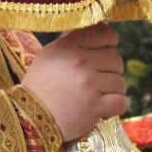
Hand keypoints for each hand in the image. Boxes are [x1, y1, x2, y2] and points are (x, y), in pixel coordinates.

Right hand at [21, 24, 128, 141]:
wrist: (28, 118)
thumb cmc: (39, 87)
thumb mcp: (48, 55)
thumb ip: (71, 42)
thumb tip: (94, 32)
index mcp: (68, 46)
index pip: (106, 34)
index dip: (110, 44)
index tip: (103, 54)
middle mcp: (80, 61)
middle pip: (116, 59)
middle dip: (110, 71)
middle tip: (97, 81)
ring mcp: (89, 84)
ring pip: (120, 82)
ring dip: (112, 91)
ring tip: (96, 96)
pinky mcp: (95, 106)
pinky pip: (122, 102)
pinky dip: (116, 107)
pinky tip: (104, 108)